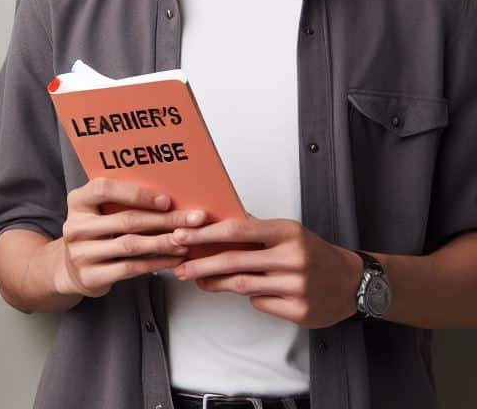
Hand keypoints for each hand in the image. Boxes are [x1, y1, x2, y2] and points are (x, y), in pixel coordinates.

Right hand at [54, 177, 207, 298]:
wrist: (69, 268)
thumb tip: (166, 197)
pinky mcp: (92, 276)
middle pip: (125, 220)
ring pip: (131, 245)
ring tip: (186, 240)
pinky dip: (156, 263)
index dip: (136, 194)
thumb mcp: (96, 211)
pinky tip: (173, 259)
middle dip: (164, 220)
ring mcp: (81, 253)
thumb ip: (119, 201)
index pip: (104, 189)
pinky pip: (131, 268)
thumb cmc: (94, 233)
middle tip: (192, 221)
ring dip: (163, 242)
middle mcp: (76, 226)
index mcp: (77, 201)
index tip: (166, 200)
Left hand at [169, 216, 361, 326]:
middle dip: (202, 264)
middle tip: (180, 267)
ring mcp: (297, 287)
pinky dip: (249, 296)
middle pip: (235, 261)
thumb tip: (214, 220)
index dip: (206, 233)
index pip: (238, 229)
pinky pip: (260, 302)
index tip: (183, 236)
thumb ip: (254, 228)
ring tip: (198, 279)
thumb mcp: (287, 231)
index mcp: (287, 232)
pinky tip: (242, 291)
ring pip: (243, 284)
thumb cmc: (313, 252)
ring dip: (216, 282)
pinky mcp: (300, 311)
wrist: (353, 282)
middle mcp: (293, 258)